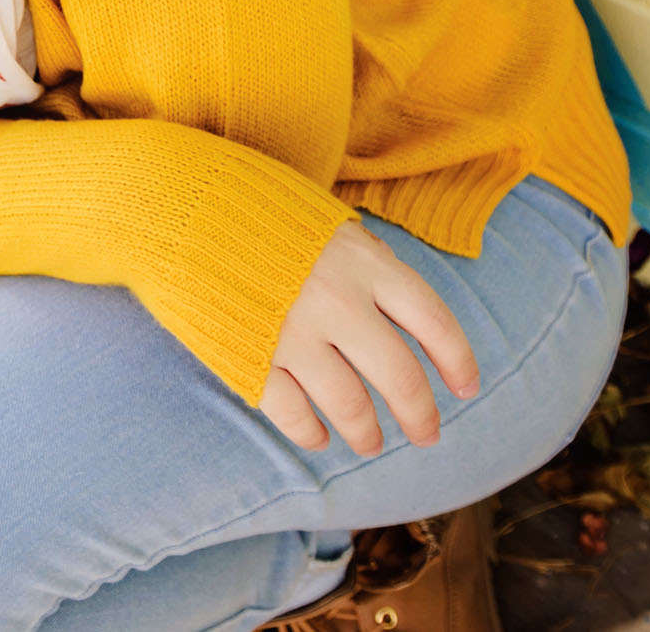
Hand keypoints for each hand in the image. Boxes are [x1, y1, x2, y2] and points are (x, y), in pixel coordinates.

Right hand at [260, 220, 478, 454]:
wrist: (183, 205)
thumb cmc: (262, 213)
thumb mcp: (329, 225)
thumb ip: (368, 267)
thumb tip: (403, 314)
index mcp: (363, 262)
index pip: (433, 321)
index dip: (458, 361)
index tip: (467, 388)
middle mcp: (336, 300)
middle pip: (400, 376)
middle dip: (420, 415)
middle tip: (427, 435)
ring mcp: (292, 331)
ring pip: (351, 406)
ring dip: (367, 433)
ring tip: (371, 443)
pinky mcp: (251, 356)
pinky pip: (293, 414)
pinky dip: (310, 434)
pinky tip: (318, 436)